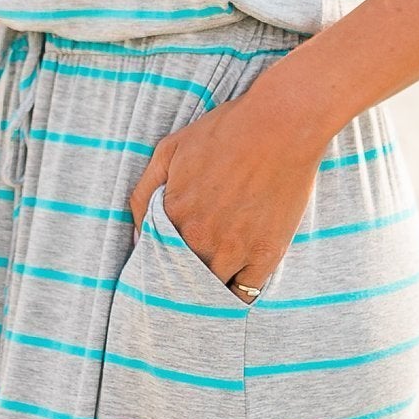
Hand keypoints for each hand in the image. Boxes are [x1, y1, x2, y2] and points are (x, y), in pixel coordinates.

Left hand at [128, 75, 325, 299]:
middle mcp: (200, 238)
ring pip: (212, 288)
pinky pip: (247, 292)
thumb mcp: (168, 150)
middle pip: (182, 278)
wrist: (281, 125)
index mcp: (174, 215)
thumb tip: (137, 235)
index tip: (165, 267)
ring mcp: (234, 249)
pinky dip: (239, 293)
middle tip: (184, 283)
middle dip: (181, 281)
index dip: (160, 265)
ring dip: (208, 289)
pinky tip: (235, 284)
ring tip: (210, 286)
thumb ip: (143, 194)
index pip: (156, 259)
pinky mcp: (267, 253)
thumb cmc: (225, 131)